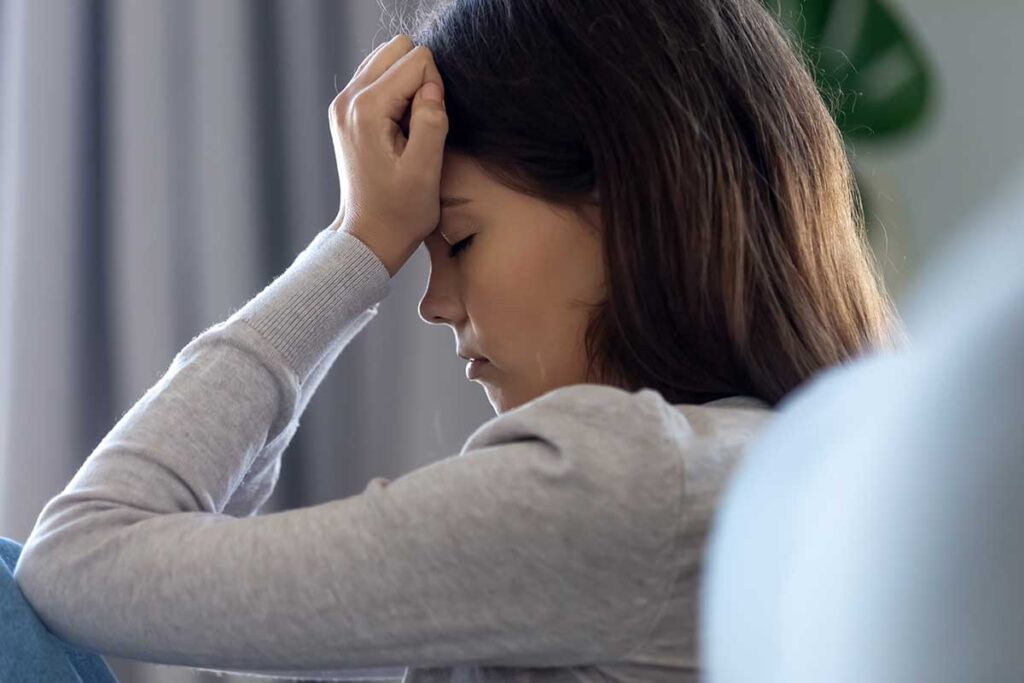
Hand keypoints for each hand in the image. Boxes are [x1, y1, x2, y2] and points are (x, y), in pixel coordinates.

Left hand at [328, 33, 447, 277]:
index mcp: (366, 110)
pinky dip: (396, 94)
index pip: (416, 61)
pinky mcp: (347, 110)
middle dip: (420, 80)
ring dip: (407, 86)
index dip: (435, 91)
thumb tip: (433, 87)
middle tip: (418, 125)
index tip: (428, 129)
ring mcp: (343, 103)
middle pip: (398, 49)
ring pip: (388, 59)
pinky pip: (378, 77)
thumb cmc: (399, 211)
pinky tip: (397, 128)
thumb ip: (432, 120)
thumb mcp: (426, 171)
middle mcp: (348, 99)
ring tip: (407, 129)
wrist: (369, 236)